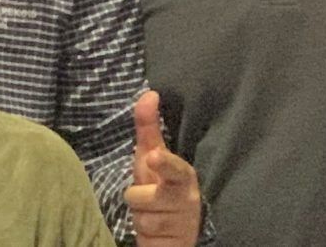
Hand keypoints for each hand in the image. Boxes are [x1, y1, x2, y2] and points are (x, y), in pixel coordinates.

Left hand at [126, 91, 200, 246]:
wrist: (174, 232)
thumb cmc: (160, 187)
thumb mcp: (151, 157)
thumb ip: (149, 128)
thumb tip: (148, 93)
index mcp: (183, 176)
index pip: (176, 170)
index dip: (165, 164)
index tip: (153, 157)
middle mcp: (187, 198)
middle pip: (145, 195)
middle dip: (140, 195)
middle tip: (146, 196)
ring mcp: (181, 222)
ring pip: (138, 213)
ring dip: (138, 212)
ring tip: (151, 212)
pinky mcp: (175, 241)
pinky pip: (144, 232)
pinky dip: (143, 230)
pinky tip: (155, 228)